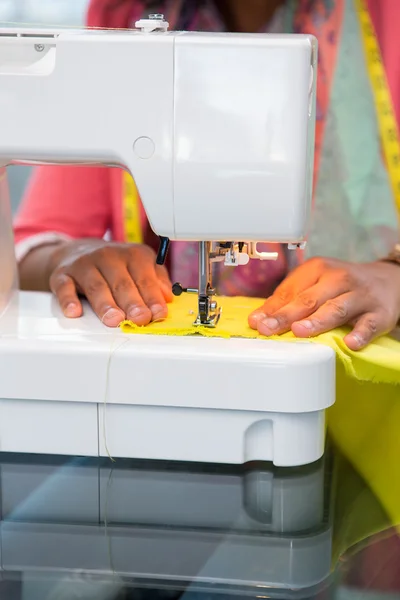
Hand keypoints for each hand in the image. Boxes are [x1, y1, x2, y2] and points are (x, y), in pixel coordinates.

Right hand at [47, 240, 172, 326]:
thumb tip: (168, 297)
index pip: (145, 278)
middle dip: (132, 302)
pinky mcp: (63, 275)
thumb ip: (157, 281)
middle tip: (140, 319)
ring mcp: (85, 265)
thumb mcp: (141, 267)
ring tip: (114, 319)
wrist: (79, 251)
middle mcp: (108, 256)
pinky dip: (69, 299)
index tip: (158, 313)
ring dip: (106, 304)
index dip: (153, 297)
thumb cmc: (116, 266)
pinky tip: (75, 312)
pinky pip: (65, 287)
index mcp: (133, 255)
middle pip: (122, 283)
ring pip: (97, 286)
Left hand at [248, 257, 399, 349]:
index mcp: (317, 269)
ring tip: (300, 331)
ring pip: (336, 308)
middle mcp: (338, 279)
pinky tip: (349, 343)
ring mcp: (359, 296)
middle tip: (268, 329)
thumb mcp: (314, 285)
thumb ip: (287, 301)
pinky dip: (359, 333)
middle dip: (287, 315)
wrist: (387, 281)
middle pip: (309, 299)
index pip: (290, 290)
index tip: (256, 323)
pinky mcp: (379, 313)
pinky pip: (368, 324)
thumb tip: (258, 320)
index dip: (272, 308)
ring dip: (317, 321)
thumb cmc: (341, 287)